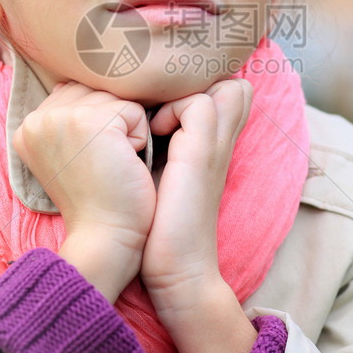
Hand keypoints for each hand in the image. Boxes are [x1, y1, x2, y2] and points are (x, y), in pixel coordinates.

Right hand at [13, 81, 155, 301]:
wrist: (105, 237)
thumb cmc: (98, 199)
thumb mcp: (71, 155)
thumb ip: (70, 117)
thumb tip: (84, 83)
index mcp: (27, 125)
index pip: (78, 93)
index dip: (99, 125)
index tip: (91, 163)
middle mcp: (37, 118)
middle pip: (98, 92)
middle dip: (114, 126)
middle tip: (103, 167)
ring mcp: (62, 118)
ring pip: (117, 99)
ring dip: (127, 132)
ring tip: (112, 165)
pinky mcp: (92, 123)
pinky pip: (135, 111)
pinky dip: (140, 139)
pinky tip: (124, 166)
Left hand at [141, 78, 252, 322]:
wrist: (176, 270)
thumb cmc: (156, 224)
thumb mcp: (155, 175)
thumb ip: (153, 145)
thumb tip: (120, 118)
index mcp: (212, 143)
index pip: (224, 89)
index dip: (192, 87)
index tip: (151, 105)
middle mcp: (221, 138)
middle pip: (231, 82)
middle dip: (189, 84)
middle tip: (150, 101)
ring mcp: (216, 143)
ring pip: (219, 83)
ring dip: (175, 95)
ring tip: (146, 118)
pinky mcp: (204, 152)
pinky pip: (197, 102)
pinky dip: (168, 111)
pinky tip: (147, 138)